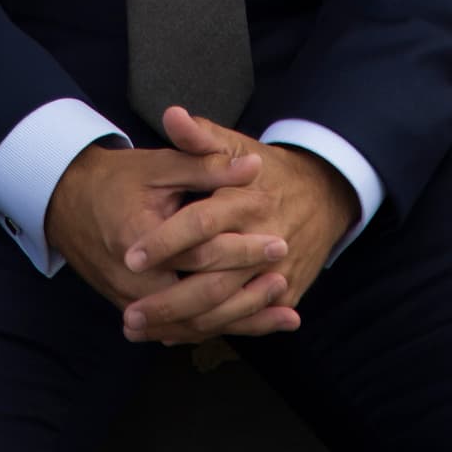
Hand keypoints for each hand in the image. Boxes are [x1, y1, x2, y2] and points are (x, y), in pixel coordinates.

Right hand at [45, 138, 294, 342]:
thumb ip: (206, 167)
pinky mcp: (137, 311)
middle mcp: (132, 281)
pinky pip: (182, 330)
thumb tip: (253, 167)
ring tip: (281, 308)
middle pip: (198, 299)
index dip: (241, 248)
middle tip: (285, 272)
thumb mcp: (160, 165)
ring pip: (193, 325)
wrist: (67, 203)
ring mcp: (132, 302)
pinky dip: (219, 328)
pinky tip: (254, 325)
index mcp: (137, 239)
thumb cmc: (116, 180)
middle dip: (246, 290)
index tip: (278, 239)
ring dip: (239, 320)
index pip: (199, 253)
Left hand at [119, 108, 359, 345]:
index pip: (202, 224)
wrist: (324, 194)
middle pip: (212, 280)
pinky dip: (207, 330)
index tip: (130, 257)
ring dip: (181, 325)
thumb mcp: (235, 144)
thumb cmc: (267, 170)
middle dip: (167, 301)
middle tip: (127, 313)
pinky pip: (243, 320)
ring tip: (139, 330)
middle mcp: (265, 240)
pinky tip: (173, 335)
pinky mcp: (284, 293)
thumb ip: (199, 137)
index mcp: (247, 201)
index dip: (165, 241)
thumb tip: (171, 116)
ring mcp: (279, 272)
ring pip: (225, 309)